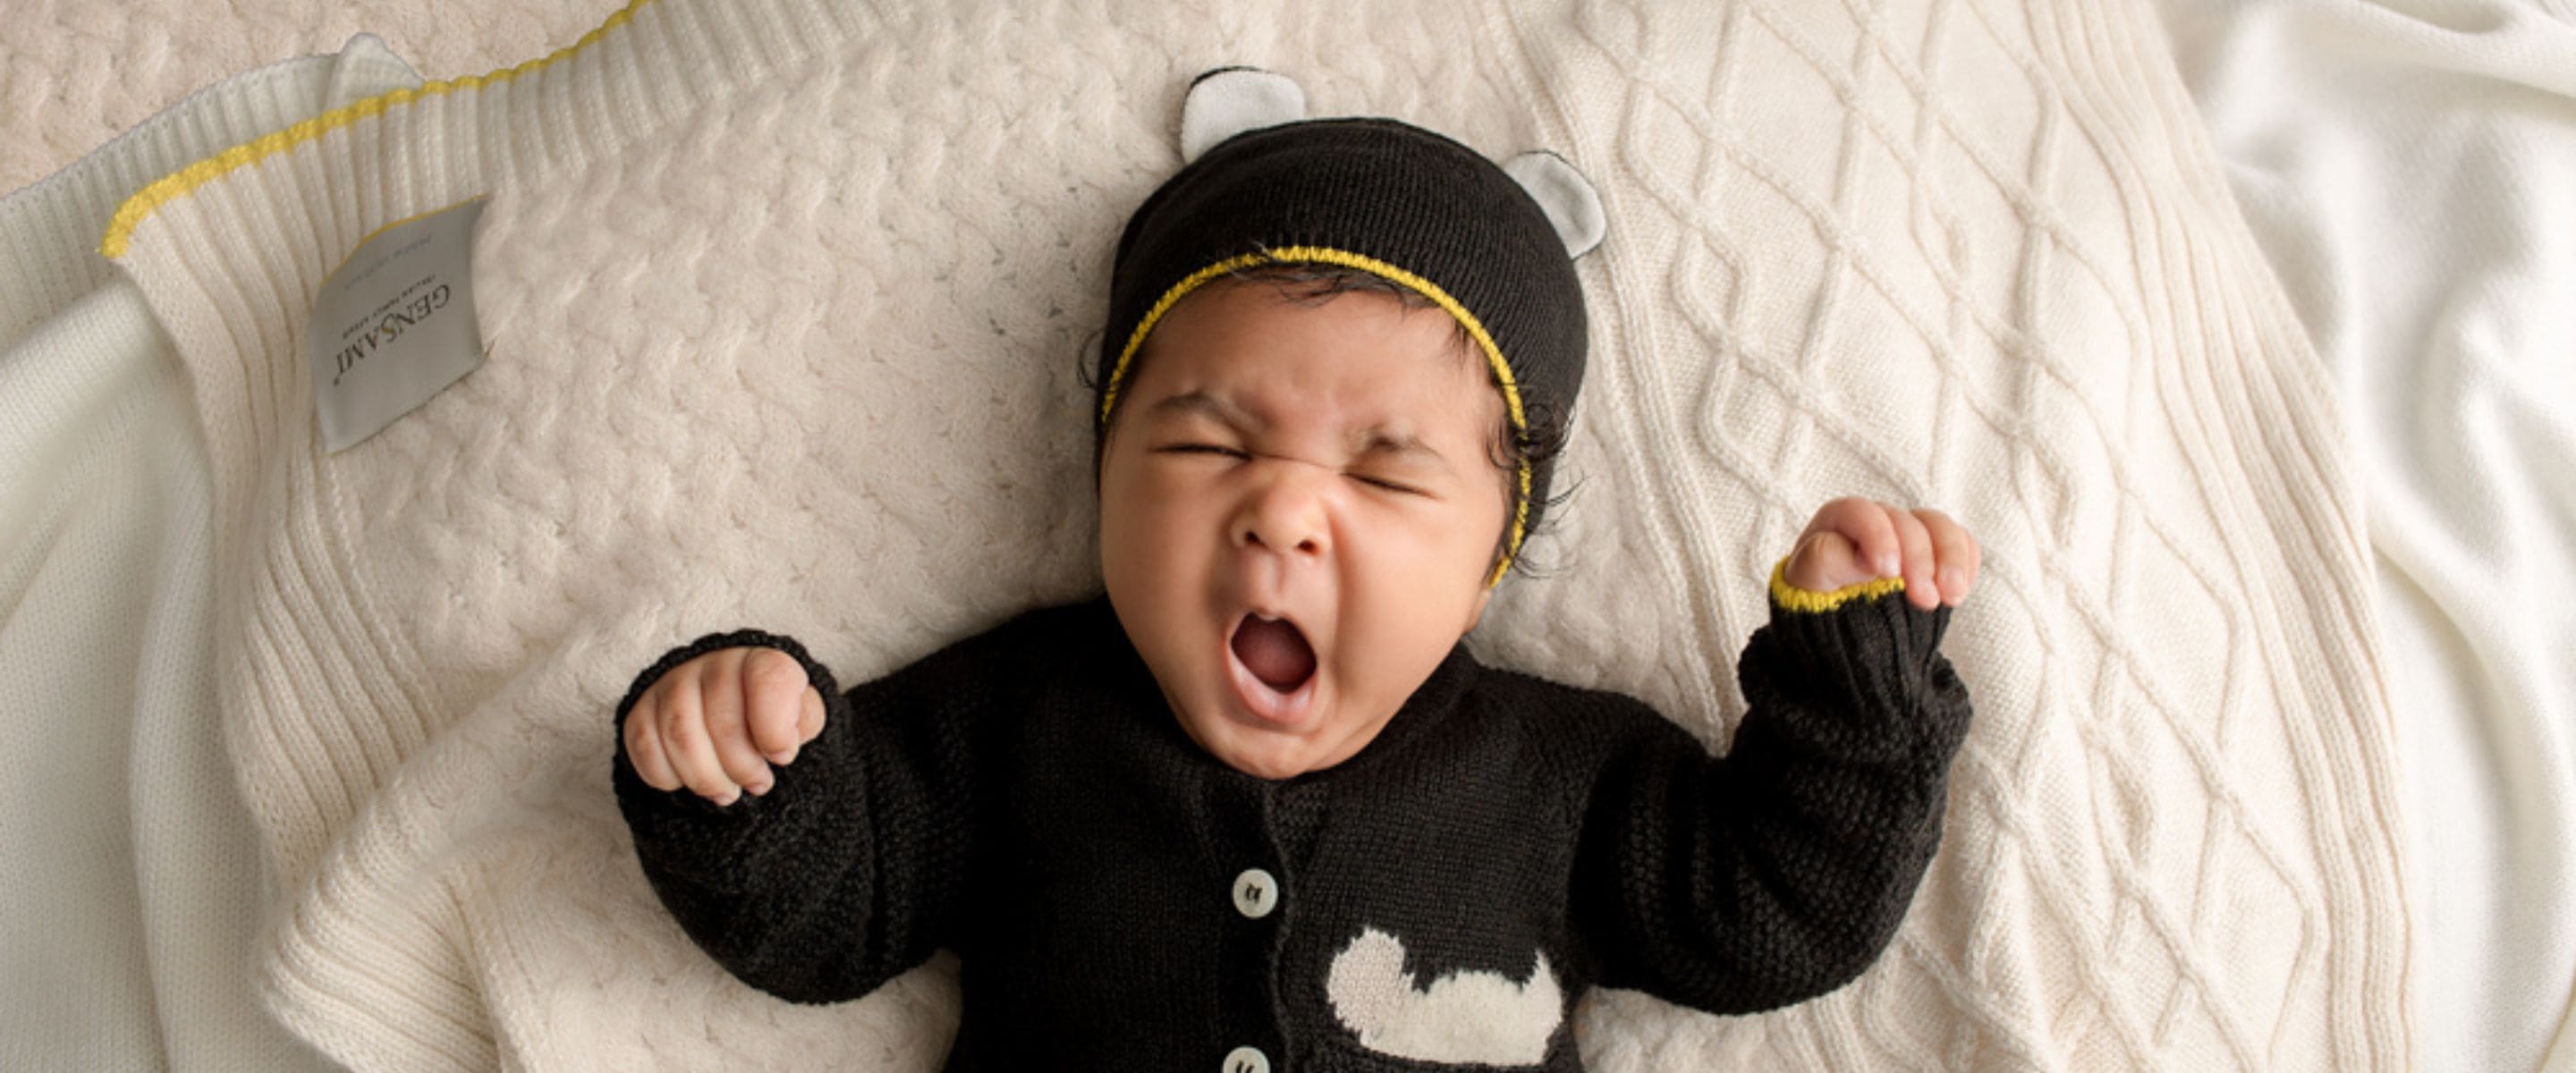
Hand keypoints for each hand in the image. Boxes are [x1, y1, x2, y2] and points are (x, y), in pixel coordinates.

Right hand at [624, 647, 826, 804]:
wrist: (730, 708)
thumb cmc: (772, 714)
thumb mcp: (801, 714)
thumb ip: (804, 721)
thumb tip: (781, 744)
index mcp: (760, 659)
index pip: (769, 680)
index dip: (776, 729)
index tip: (782, 756)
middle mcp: (713, 662)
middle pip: (722, 721)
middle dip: (743, 767)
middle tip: (758, 784)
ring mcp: (672, 682)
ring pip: (681, 736)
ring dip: (706, 778)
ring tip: (726, 792)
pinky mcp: (641, 707)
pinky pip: (644, 745)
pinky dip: (667, 777)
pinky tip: (688, 781)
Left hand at [1784, 498, 1980, 610]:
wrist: (1840, 631)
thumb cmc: (1814, 603)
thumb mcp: (1806, 586)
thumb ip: (1825, 563)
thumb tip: (1860, 557)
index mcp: (1837, 522)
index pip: (1862, 513)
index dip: (1879, 537)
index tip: (1888, 573)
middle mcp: (1875, 521)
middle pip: (1905, 521)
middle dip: (1919, 559)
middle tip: (1924, 600)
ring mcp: (1907, 534)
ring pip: (1938, 526)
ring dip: (1951, 559)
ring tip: (1952, 597)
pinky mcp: (1934, 553)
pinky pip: (1961, 543)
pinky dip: (1965, 565)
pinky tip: (1957, 593)